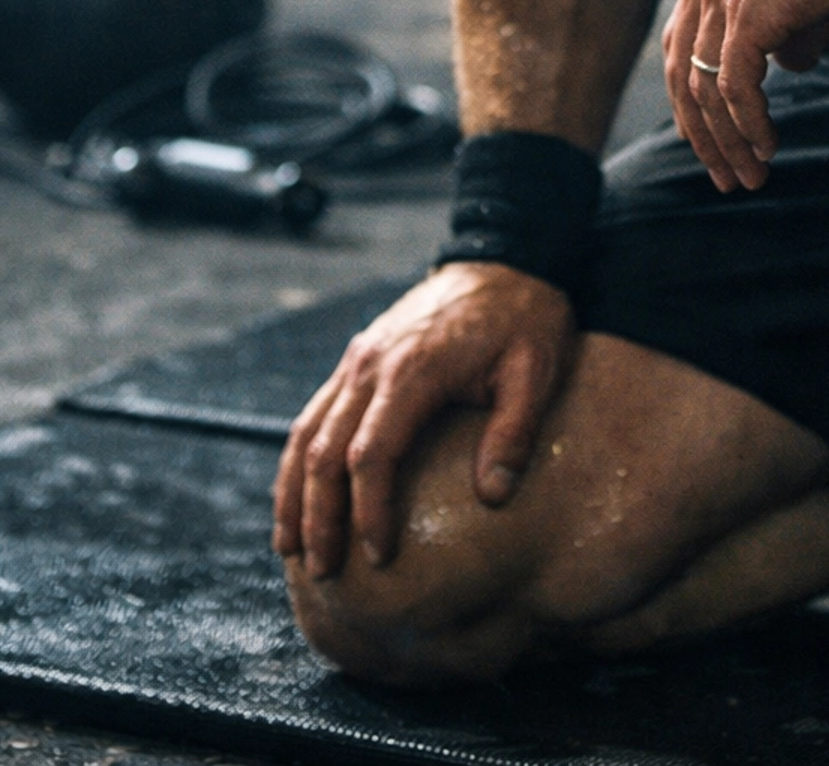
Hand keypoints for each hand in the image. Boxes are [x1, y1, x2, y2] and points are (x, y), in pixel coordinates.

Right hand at [272, 262, 574, 577]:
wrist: (505, 257)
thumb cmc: (525, 318)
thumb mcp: (536, 371)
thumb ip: (514, 432)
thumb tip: (493, 497)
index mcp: (412, 370)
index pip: (370, 453)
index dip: (368, 510)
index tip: (379, 555)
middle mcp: (372, 364)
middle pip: (323, 450)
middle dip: (319, 516)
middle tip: (324, 572)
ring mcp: (359, 358)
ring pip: (306, 431)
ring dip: (294, 492)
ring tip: (292, 549)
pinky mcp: (359, 357)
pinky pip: (315, 412)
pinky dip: (299, 458)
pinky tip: (299, 495)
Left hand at [663, 0, 828, 193]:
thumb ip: (793, 26)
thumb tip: (791, 65)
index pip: (682, 48)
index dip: (692, 99)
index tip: (711, 139)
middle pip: (683, 76)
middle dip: (701, 134)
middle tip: (724, 176)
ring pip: (706, 90)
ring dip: (728, 142)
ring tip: (750, 178)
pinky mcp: (747, 13)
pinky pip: (736, 87)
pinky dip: (749, 125)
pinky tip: (766, 148)